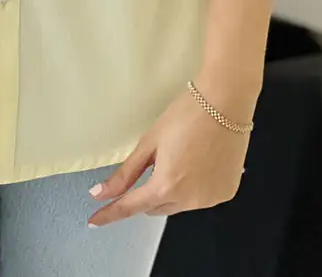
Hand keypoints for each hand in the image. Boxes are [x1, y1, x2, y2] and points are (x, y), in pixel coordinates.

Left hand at [86, 88, 250, 227]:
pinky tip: (198, 162)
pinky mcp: (226, 193)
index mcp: (166, 186)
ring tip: (180, 157)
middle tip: (152, 165)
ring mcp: (210, 199)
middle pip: (156, 207)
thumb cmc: (186, 114)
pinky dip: (193, 188)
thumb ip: (126, 173)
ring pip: (178, 204)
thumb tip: (101, 193)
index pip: (131, 207)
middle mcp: (189, 200)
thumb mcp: (150, 141)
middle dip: (147, 194)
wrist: (226, 101)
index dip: (111, 213)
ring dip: (171, 191)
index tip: (95, 220)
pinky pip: (200, 198)